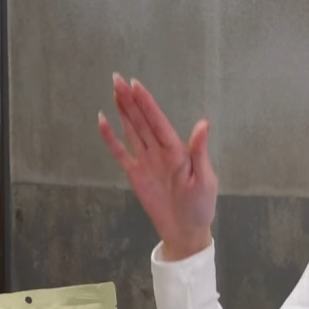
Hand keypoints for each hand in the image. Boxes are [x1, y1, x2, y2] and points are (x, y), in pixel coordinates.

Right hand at [98, 73, 217, 259]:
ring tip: (114, 90)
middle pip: (142, 120)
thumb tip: (204, 123)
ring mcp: (146, 161)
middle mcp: (159, 151)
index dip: (146, 103)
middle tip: (117, 78)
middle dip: (130, 100)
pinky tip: (103, 120)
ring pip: (131, 130)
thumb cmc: (200, 205)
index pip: (158, 122)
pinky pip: (120, 152)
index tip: (135, 85)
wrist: (185, 230)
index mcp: (177, 150)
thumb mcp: (204, 179)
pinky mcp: (135, 174)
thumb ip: (199, 151)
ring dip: (122, 111)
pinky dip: (111, 137)